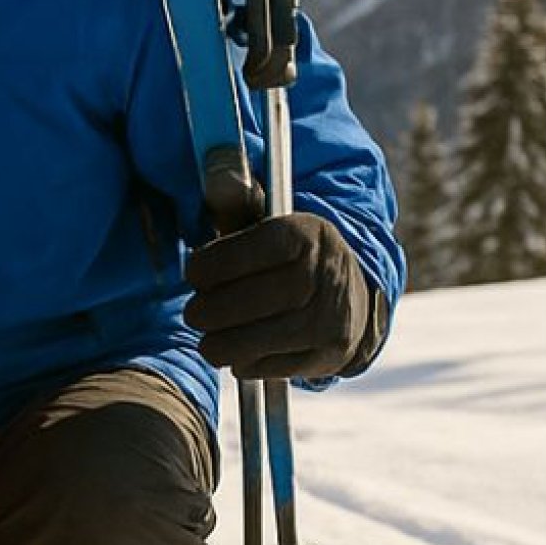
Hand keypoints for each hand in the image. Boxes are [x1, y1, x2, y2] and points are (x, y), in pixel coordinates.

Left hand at [184, 212, 371, 378]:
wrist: (351, 291)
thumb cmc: (286, 256)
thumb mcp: (266, 224)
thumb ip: (235, 205)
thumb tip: (218, 178)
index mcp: (308, 233)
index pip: (252, 249)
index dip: (213, 264)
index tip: (194, 273)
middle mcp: (326, 272)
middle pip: (253, 299)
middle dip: (211, 311)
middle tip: (195, 313)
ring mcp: (332, 316)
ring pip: (260, 339)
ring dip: (222, 343)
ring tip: (209, 339)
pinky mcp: (330, 353)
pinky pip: (274, 366)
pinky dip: (247, 363)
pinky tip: (238, 352)